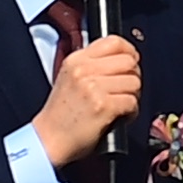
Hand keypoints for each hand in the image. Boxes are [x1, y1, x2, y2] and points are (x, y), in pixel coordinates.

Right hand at [36, 31, 142, 167]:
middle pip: (128, 61)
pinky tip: (121, 116)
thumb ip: (91, 65)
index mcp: (76, 60)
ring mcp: (93, 88)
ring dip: (133, 95)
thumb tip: (122, 58)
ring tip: (121, 105)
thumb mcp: (68, 78)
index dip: (129, 52)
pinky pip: (132, 102)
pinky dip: (131, 112)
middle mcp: (84, 70)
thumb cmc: (60, 115)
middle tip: (126, 89)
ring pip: (133, 82)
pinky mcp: (103, 106)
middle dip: (133, 76)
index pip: (113, 42)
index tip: (131, 61)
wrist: (48, 140)